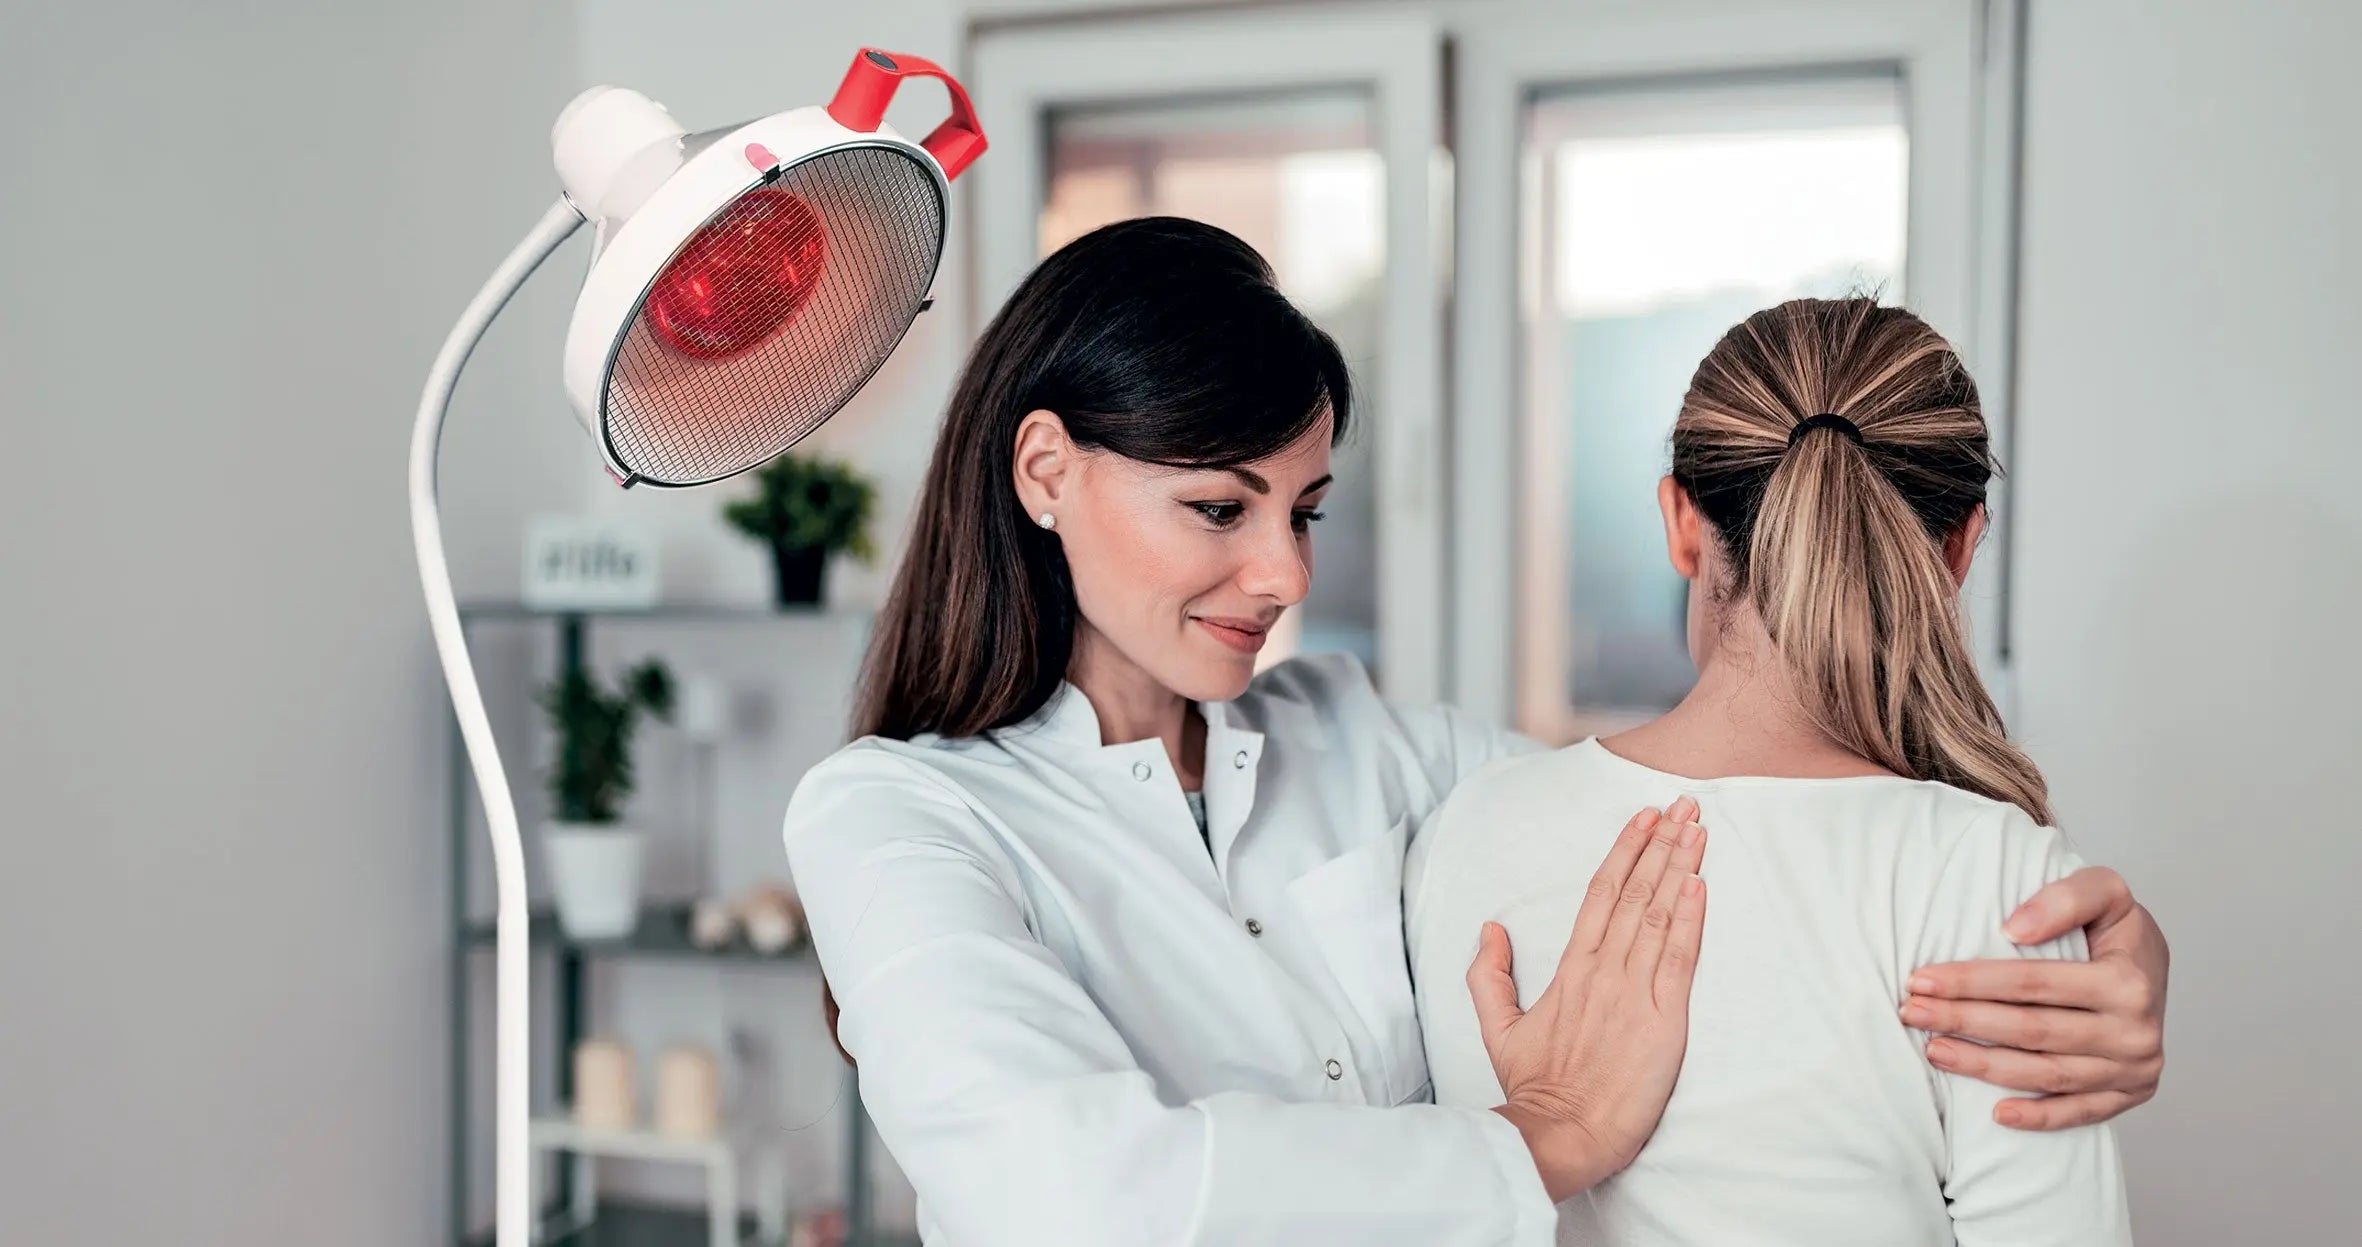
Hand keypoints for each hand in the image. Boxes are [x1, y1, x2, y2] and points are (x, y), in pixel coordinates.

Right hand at [1471, 798, 1707, 1201]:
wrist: (1564, 1133)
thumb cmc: (1536, 1088)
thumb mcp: (1498, 1029)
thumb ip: (1488, 976)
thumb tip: (1490, 930)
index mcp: (1570, 970)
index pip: (1600, 894)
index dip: (1624, 851)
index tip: (1643, 818)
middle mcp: (1604, 970)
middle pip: (1636, 893)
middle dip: (1661, 844)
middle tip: (1683, 804)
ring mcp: (1635, 992)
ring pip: (1659, 915)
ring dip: (1680, 867)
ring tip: (1696, 828)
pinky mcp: (1664, 1020)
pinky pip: (1679, 957)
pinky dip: (1690, 917)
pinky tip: (1700, 884)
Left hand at [1902, 865, 2166, 1129]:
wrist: (2153, 967)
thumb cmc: (2117, 927)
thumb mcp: (2106, 890)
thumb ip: (2065, 898)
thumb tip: (2013, 930)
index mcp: (2128, 981)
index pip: (2033, 983)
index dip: (1972, 981)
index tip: (1922, 978)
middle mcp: (2135, 1031)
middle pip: (2032, 1031)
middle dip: (1963, 1021)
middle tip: (1912, 1012)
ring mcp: (2134, 1069)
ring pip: (2047, 1074)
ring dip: (1984, 1067)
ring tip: (1934, 1050)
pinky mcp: (2131, 1094)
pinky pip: (2080, 1113)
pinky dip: (2039, 1117)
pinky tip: (1996, 1114)